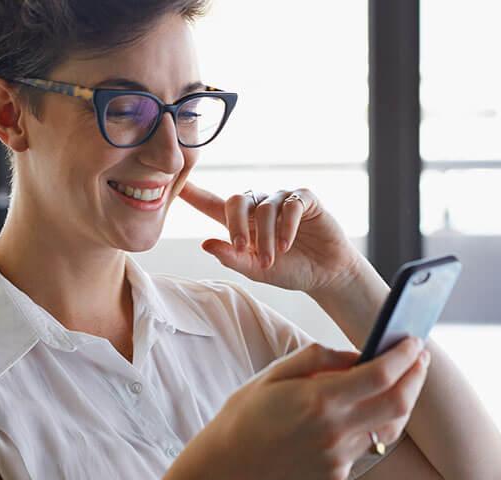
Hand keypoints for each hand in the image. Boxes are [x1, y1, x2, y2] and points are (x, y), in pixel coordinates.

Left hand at [178, 181, 360, 294]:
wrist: (325, 274)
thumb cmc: (289, 270)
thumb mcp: (256, 270)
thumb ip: (232, 257)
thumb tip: (205, 244)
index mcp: (242, 222)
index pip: (213, 204)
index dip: (194, 193)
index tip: (175, 183)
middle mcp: (259, 206)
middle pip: (236, 200)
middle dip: (236, 226)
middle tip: (243, 249)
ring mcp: (282, 200)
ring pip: (263, 208)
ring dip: (266, 237)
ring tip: (272, 260)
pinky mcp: (304, 199)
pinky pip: (289, 205)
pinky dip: (285, 226)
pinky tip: (287, 245)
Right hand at [205, 337, 430, 479]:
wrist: (231, 464)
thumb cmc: (248, 412)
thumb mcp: (277, 372)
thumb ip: (321, 358)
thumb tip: (359, 354)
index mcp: (318, 400)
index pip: (380, 375)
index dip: (403, 356)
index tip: (413, 341)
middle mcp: (334, 431)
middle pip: (398, 403)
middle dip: (416, 377)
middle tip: (420, 358)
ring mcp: (338, 457)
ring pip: (391, 428)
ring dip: (404, 401)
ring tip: (405, 381)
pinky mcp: (338, 474)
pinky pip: (371, 445)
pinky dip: (380, 423)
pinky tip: (375, 408)